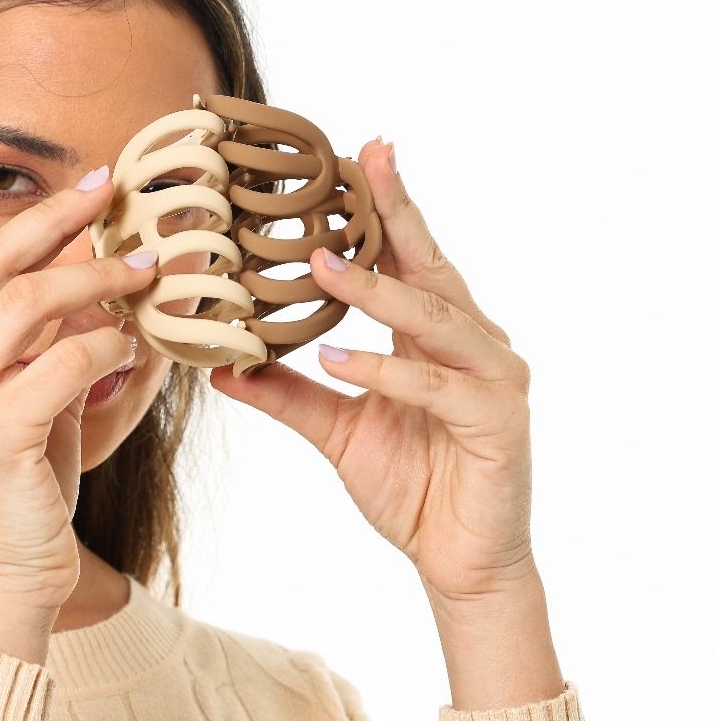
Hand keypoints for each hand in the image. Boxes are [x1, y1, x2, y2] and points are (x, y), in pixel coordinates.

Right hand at [0, 172, 156, 618]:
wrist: (0, 589)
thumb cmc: (20, 502)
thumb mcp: (29, 412)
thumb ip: (49, 356)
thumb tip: (104, 303)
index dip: (37, 223)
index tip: (90, 194)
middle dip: (59, 221)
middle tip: (117, 197)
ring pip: (30, 302)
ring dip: (98, 280)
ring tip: (146, 276)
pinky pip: (66, 361)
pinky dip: (110, 347)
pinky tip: (136, 353)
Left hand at [209, 139, 537, 606]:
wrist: (459, 562)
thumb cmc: (412, 487)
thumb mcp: (338, 430)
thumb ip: (288, 393)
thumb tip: (223, 366)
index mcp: (438, 335)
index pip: (409, 258)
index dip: (385, 208)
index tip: (353, 157)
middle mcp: (474, 342)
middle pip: (431, 265)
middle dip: (397, 211)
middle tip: (365, 158)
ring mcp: (493, 377)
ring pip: (433, 317)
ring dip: (377, 289)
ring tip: (320, 264)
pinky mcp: (498, 419)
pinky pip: (435, 385)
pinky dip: (386, 369)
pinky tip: (338, 359)